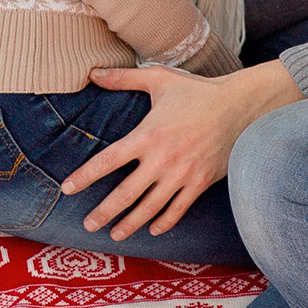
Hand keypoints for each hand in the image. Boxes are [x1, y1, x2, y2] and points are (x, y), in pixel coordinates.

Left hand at [64, 62, 303, 239]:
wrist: (239, 106)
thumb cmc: (196, 91)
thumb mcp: (159, 78)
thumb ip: (123, 77)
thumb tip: (92, 73)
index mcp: (147, 135)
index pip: (107, 161)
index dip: (85, 176)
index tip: (67, 188)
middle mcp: (162, 159)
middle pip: (126, 193)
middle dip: (104, 212)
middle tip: (88, 225)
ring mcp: (182, 174)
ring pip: (150, 207)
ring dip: (130, 224)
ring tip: (114, 235)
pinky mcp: (200, 182)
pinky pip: (179, 209)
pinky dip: (164, 222)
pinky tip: (152, 229)